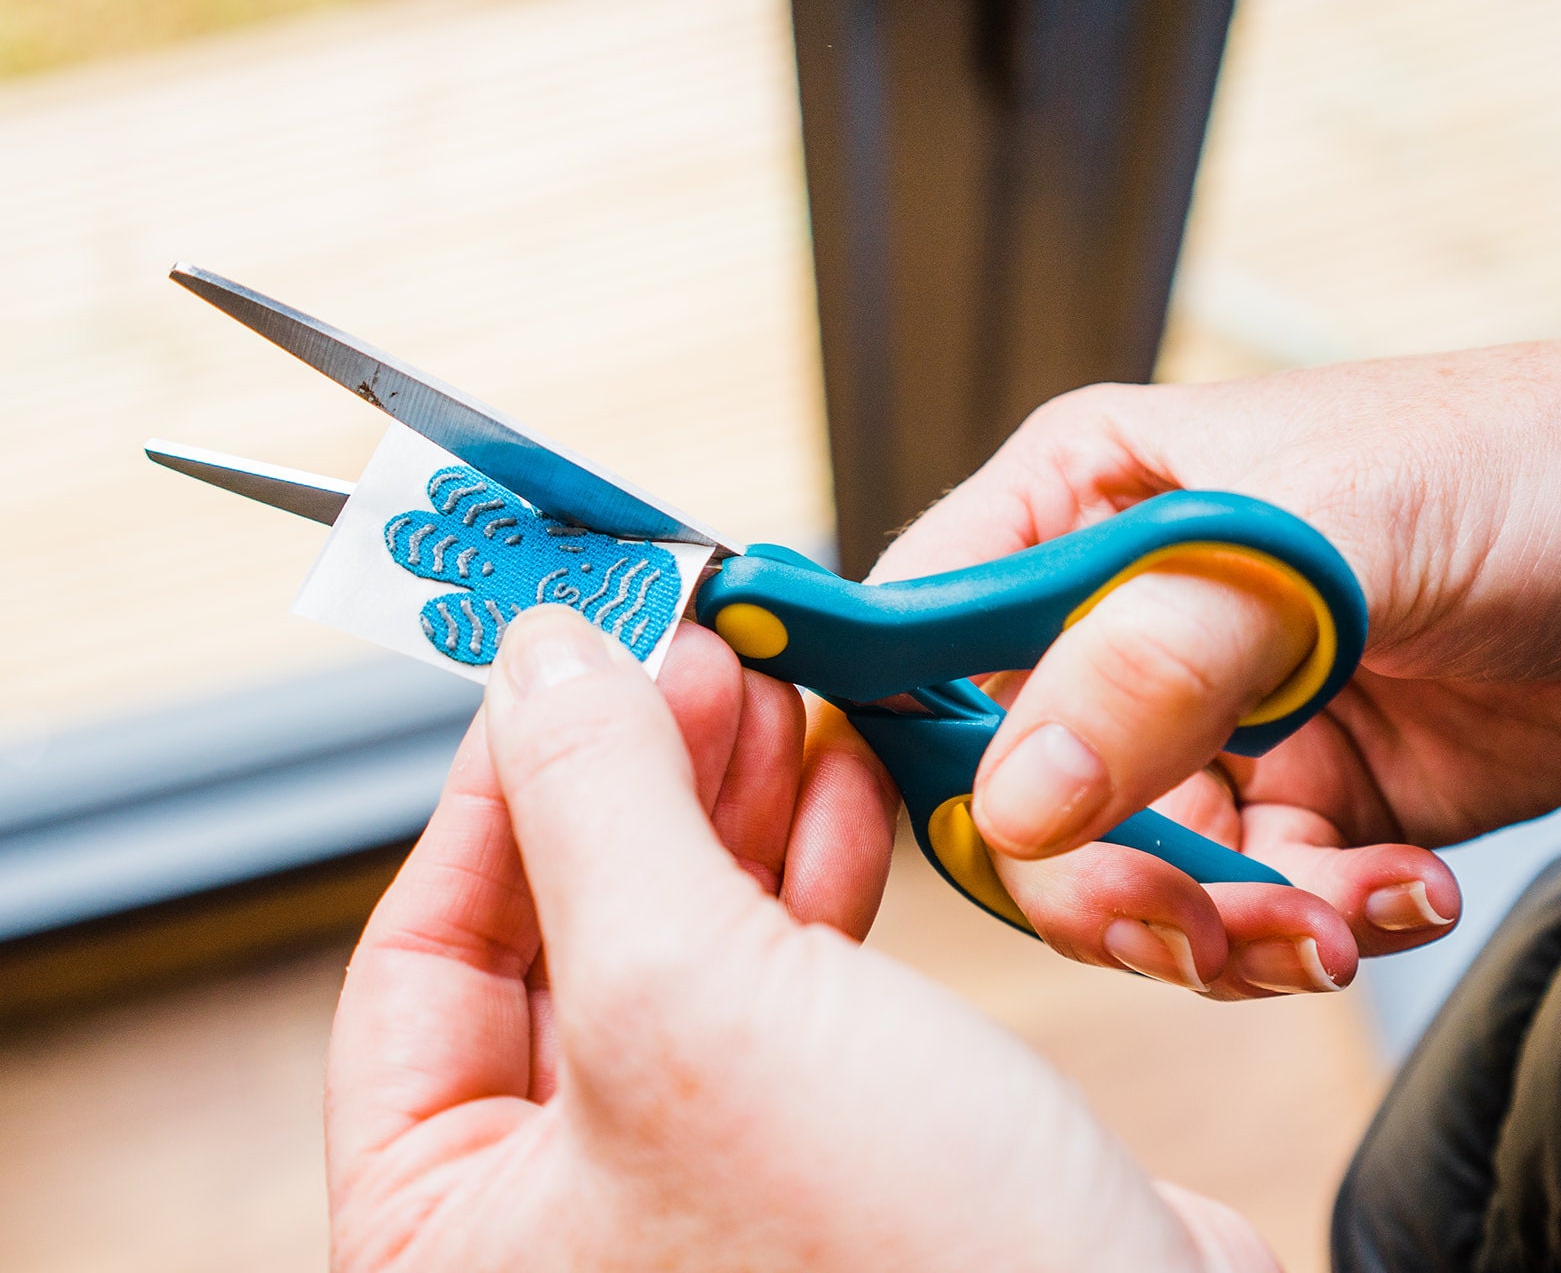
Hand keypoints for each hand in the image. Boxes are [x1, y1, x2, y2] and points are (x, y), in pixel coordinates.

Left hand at [325, 606, 1275, 1271]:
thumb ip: (594, 807)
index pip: (418, 956)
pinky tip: (835, 779)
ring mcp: (702, 1170)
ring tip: (770, 691)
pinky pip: (783, 975)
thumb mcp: (688, 1001)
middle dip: (630, 776)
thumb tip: (543, 660)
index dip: (494, 782)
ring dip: (728, 799)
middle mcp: (567, 1212)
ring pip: (679, 938)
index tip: (564, 653)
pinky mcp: (827, 1140)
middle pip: (557, 933)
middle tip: (689, 653)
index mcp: (457, 1230)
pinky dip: (806, 863)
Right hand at [848, 336, 1560, 997]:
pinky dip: (1312, 931)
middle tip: (1191, 913)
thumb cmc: (1529, 465)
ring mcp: (1207, 719)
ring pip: (1124, 871)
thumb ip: (1157, 658)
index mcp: (1082, 500)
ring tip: (1331, 915)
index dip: (900, 731)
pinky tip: (1398, 891)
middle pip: (1011, 788)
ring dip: (1221, 926)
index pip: (922, 626)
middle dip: (1094, 874)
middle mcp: (1123, 617)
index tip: (935, 824)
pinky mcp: (1300, 804)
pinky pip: (1244, 908)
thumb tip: (1012, 800)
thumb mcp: (1330, 536)